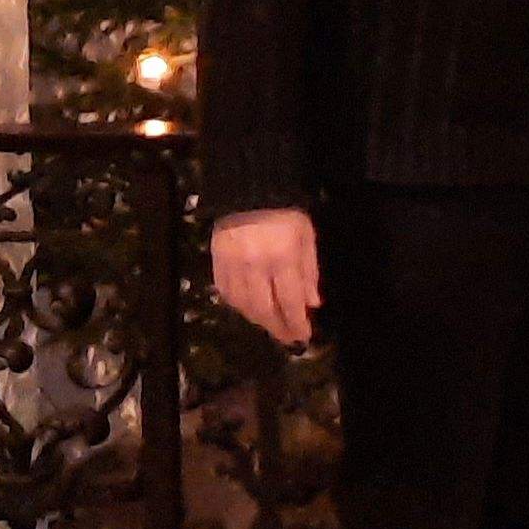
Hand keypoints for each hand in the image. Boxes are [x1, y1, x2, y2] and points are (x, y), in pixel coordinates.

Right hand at [213, 206, 320, 348]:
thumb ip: (309, 271)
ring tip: (271, 325)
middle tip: (288, 338)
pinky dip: (238, 305)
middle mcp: (256, 267)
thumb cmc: (286, 213)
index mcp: (282, 258)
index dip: (296, 323)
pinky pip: (225, 292)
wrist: (248, 191)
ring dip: (258, 319)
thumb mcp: (306, 237)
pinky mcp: (216, 262)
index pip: (290, 302)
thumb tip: (312, 303)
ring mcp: (233, 265)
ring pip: (243, 305)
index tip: (304, 335)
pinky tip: (248, 309)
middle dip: (277, 327)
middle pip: (265, 309)